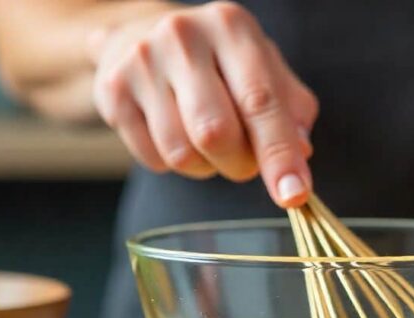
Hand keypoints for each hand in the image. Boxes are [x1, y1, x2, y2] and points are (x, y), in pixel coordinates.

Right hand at [89, 1, 317, 206]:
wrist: (144, 35)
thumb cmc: (220, 62)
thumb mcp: (264, 69)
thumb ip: (291, 109)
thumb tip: (300, 153)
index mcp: (231, 27)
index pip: (261, 100)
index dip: (279, 154)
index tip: (293, 195)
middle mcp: (183, 36)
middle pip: (215, 132)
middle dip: (239, 164)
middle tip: (244, 162)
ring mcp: (142, 62)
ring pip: (182, 153)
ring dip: (206, 167)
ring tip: (207, 143)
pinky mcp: (113, 91)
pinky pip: (153, 159)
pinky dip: (174, 164)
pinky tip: (176, 134)